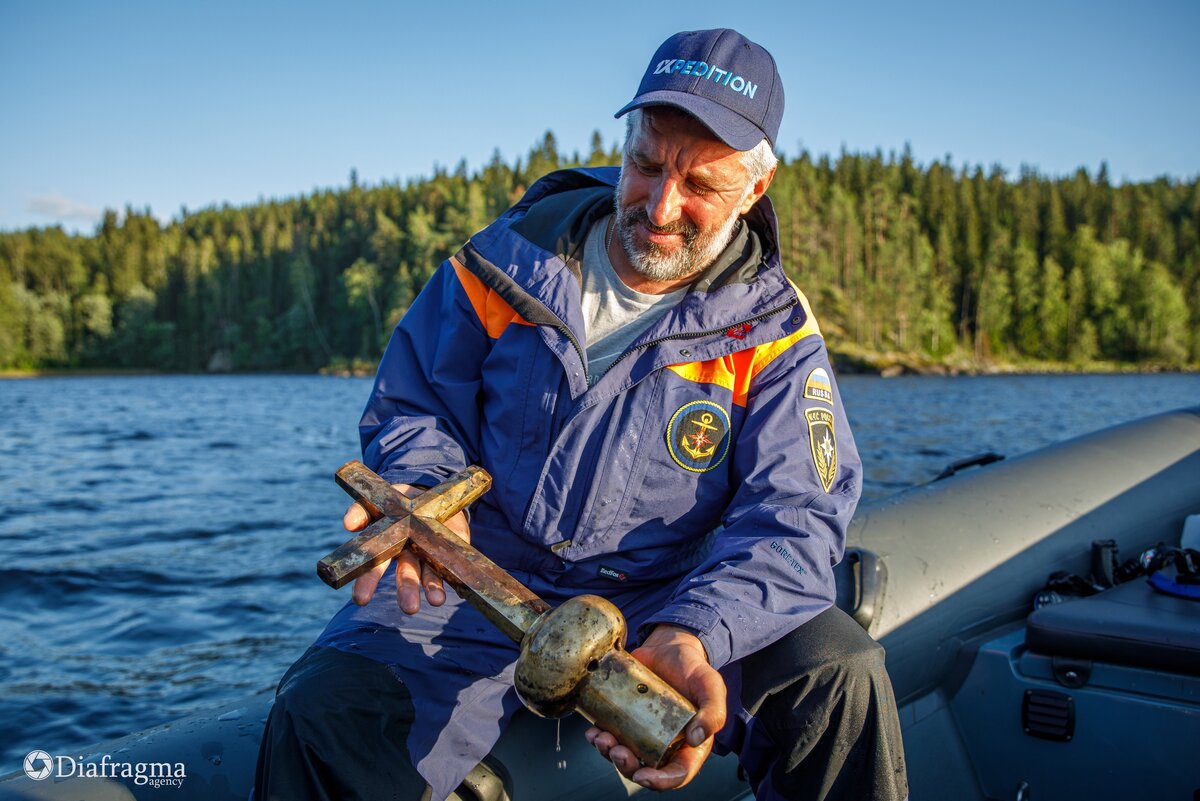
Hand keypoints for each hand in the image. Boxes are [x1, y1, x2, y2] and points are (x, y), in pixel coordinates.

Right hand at [343, 483, 470, 612]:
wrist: (429, 495)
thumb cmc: (397, 503)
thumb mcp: (378, 502)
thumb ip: (361, 511)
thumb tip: (348, 523)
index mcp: (388, 547)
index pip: (374, 569)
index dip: (366, 583)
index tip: (361, 600)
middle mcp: (410, 556)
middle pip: (406, 576)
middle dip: (407, 592)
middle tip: (409, 609)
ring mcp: (431, 553)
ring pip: (431, 573)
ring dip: (434, 588)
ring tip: (437, 601)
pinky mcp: (452, 548)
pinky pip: (454, 563)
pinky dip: (456, 576)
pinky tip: (460, 590)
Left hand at [585, 625, 726, 790]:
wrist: (669, 646)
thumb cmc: (693, 668)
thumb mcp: (711, 686)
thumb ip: (713, 712)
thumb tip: (696, 738)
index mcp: (689, 745)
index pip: (677, 774)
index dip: (661, 781)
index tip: (643, 775)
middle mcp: (665, 744)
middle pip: (644, 769)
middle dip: (627, 767)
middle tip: (618, 752)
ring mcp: (643, 733)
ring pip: (624, 756)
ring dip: (609, 753)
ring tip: (602, 738)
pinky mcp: (625, 719)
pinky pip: (610, 736)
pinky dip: (599, 737)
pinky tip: (594, 729)